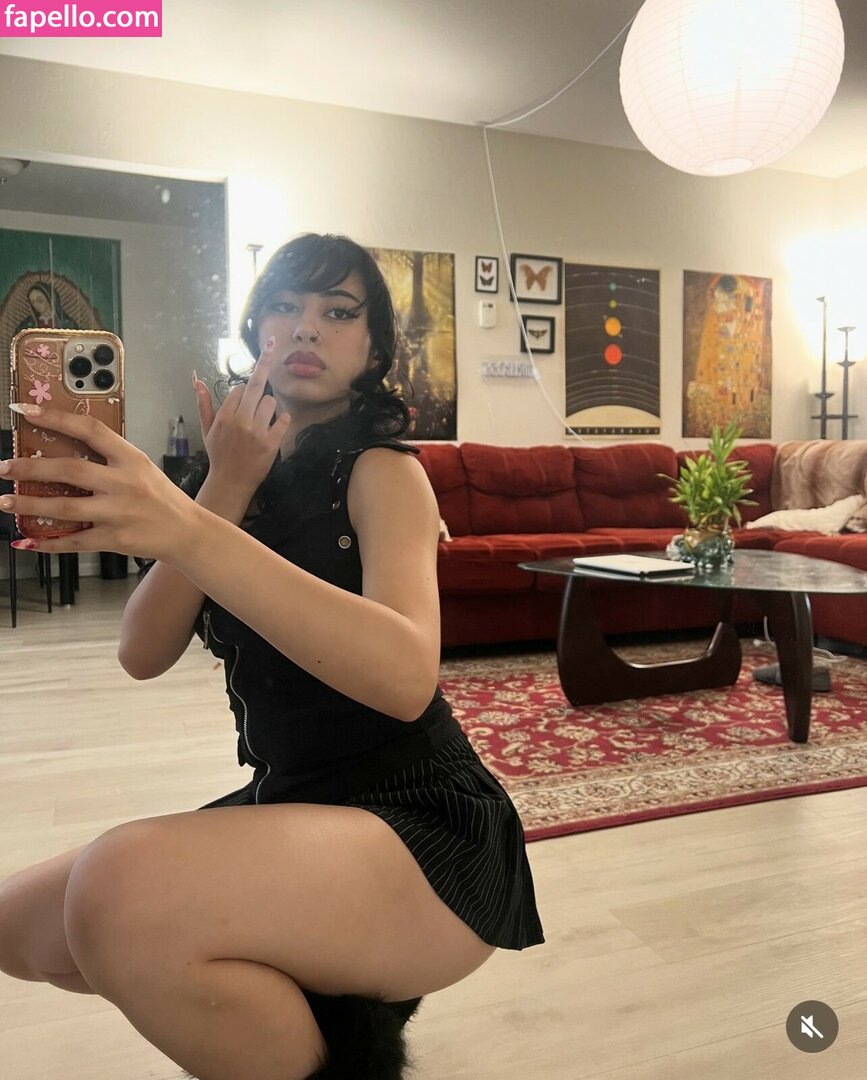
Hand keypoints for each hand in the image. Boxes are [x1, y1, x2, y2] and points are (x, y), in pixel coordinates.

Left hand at [0, 409, 200, 561]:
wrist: (188, 532)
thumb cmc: (163, 498)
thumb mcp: (142, 468)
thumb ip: (110, 459)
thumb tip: (66, 451)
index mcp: (131, 459)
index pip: (90, 430)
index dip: (56, 418)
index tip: (26, 411)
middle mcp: (124, 484)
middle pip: (70, 471)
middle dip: (30, 468)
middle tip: (5, 467)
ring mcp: (119, 513)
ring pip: (65, 508)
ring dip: (30, 504)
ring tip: (6, 501)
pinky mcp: (115, 540)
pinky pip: (75, 541)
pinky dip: (48, 543)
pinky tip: (28, 540)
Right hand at [193, 339, 291, 496]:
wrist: (231, 482)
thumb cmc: (219, 454)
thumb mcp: (207, 429)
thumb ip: (204, 404)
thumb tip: (196, 380)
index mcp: (225, 416)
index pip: (239, 389)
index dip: (242, 393)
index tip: (243, 400)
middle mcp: (241, 420)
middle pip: (256, 385)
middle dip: (265, 365)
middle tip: (272, 345)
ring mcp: (257, 432)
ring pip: (271, 402)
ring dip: (269, 406)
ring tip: (262, 421)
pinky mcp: (272, 443)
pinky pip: (284, 420)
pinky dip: (283, 420)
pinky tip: (276, 426)